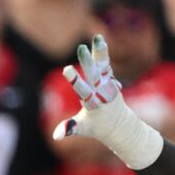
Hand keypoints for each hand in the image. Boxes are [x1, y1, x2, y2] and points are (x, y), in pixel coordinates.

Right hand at [51, 36, 160, 168]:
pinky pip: (105, 64)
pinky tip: (99, 40)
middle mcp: (102, 92)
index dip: (75, 80)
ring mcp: (108, 85)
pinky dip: (101, 53)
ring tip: (97, 37)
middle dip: (88, 61)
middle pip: (94, 74)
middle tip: (81, 48)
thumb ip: (70, 128)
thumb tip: (56, 136)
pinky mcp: (110, 79)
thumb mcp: (83, 129)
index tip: (67, 69)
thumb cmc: (96, 127)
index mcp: (93, 105)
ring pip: (103, 66)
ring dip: (99, 52)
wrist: (119, 124)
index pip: (83, 91)